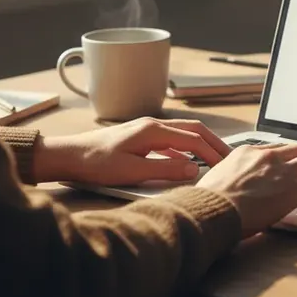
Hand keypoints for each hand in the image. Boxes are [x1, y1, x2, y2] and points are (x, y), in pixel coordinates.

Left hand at [35, 118, 230, 185]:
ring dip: (201, 143)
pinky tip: (186, 160)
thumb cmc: (95, 164)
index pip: (193, 140)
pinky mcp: (139, 136)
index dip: (212, 152)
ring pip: (183, 132)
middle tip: (230, 156)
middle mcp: (152, 124)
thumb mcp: (132, 172)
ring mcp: (146, 129)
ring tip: (214, 157)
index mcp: (153, 131)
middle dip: (214, 142)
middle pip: (193, 130)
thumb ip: (164, 170)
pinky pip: (171, 138)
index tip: (227, 164)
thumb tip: (194, 169)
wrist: (66, 156)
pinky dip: (186, 147)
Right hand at [196, 142, 296, 235]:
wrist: (211, 210)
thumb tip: (231, 188)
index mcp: (247, 152)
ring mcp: (283, 170)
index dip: (290, 156)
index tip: (295, 162)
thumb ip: (230, 179)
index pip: (277, 149)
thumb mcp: (215, 181)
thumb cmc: (207, 203)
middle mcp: (268, 156)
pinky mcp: (295, 188)